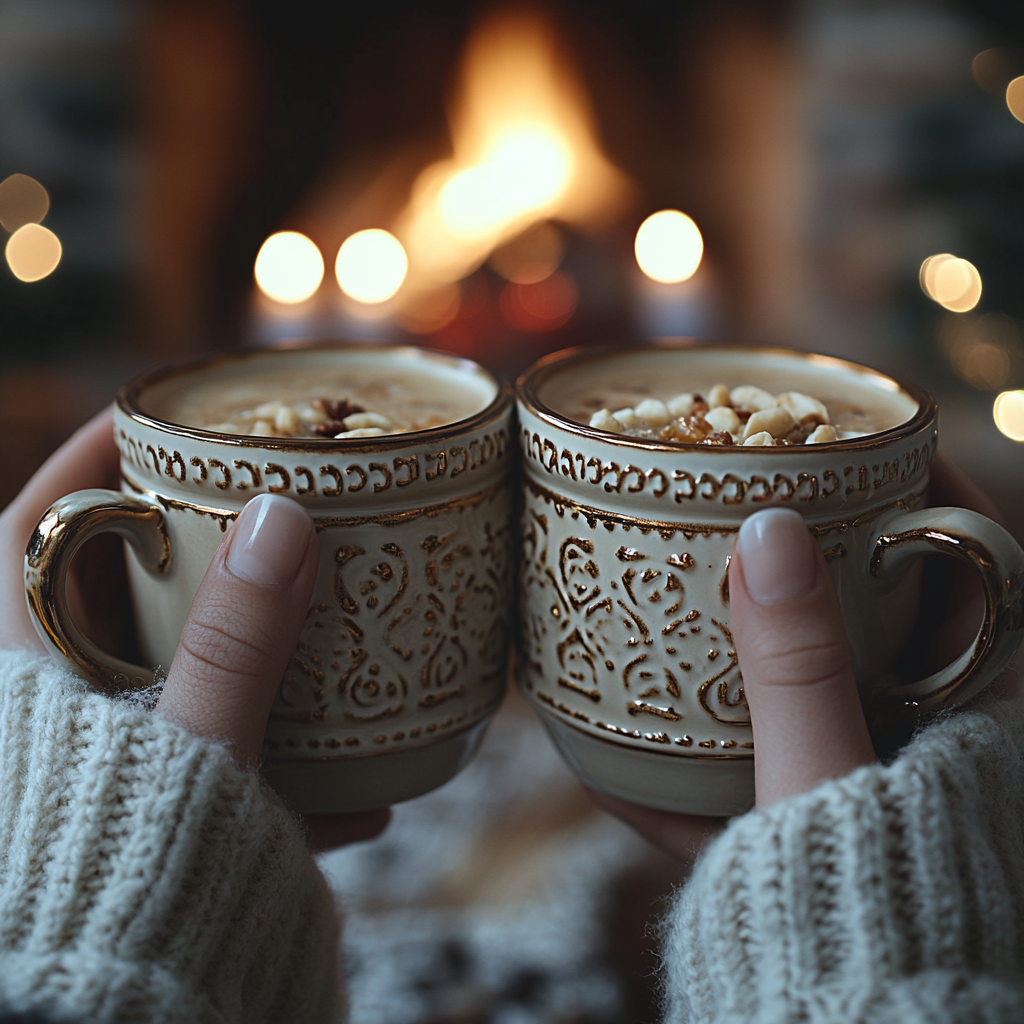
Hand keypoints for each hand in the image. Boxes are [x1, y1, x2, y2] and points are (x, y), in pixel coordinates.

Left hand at [0, 407, 388, 851]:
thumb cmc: (120, 885)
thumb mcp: (192, 750)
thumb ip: (234, 641)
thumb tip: (279, 517)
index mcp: (25, 680)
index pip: (34, 530)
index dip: (86, 464)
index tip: (149, 419)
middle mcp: (50, 723)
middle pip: (110, 603)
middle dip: (186, 557)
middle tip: (258, 519)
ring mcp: (103, 782)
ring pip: (173, 687)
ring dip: (247, 663)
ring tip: (328, 642)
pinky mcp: (152, 836)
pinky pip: (219, 778)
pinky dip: (278, 779)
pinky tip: (365, 798)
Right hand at [591, 452, 1002, 861]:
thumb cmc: (864, 915)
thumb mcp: (825, 779)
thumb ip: (798, 665)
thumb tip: (770, 532)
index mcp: (975, 716)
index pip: (985, 565)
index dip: (939, 491)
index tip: (878, 437)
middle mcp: (931, 744)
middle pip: (892, 617)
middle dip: (829, 560)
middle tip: (761, 507)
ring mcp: (865, 789)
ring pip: (811, 692)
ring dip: (751, 654)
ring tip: (682, 614)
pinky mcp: (808, 833)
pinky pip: (754, 770)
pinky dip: (698, 760)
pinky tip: (617, 759)